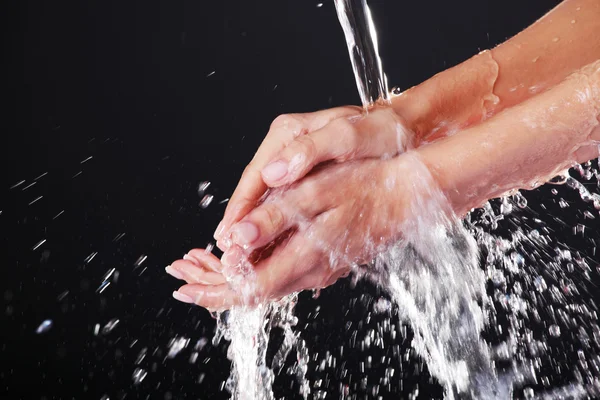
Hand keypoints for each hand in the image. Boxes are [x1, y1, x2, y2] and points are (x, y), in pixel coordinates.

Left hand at [171, 155, 422, 309]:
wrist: (408, 194)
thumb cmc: (365, 185)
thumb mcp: (317, 193)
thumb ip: (274, 218)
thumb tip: (235, 240)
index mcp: (304, 257)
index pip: (248, 289)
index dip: (213, 289)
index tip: (182, 284)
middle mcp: (311, 272)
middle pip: (252, 292)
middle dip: (212, 284)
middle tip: (181, 270)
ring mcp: (320, 270)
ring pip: (266, 284)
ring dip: (231, 276)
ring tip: (200, 260)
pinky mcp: (326, 261)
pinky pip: (282, 273)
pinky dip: (254, 267)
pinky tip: (243, 253)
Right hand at [214, 106, 412, 248]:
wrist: (403, 128)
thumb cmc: (378, 131)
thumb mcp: (347, 137)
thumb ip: (310, 152)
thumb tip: (274, 173)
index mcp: (289, 132)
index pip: (254, 174)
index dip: (241, 207)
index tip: (230, 235)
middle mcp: (286, 144)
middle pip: (254, 187)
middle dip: (241, 220)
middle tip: (230, 252)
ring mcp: (295, 158)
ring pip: (266, 195)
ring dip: (254, 223)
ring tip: (244, 253)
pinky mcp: (306, 170)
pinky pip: (282, 197)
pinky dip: (274, 220)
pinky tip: (271, 240)